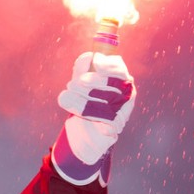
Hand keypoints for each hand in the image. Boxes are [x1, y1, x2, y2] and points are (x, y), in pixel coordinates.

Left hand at [51, 52, 135, 185]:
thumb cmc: (85, 106)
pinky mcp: (113, 126)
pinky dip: (78, 107)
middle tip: (73, 83)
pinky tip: (67, 102)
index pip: (120, 70)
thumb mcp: (82, 85)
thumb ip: (83, 70)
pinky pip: (96, 115)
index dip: (108, 64)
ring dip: (80, 95)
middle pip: (112, 84)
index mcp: (122, 83)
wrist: (84, 136)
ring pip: (102, 99)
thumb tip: (88, 56)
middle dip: (90, 81)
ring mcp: (122, 112)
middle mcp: (126, 97)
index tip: (95, 61)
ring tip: (66, 94)